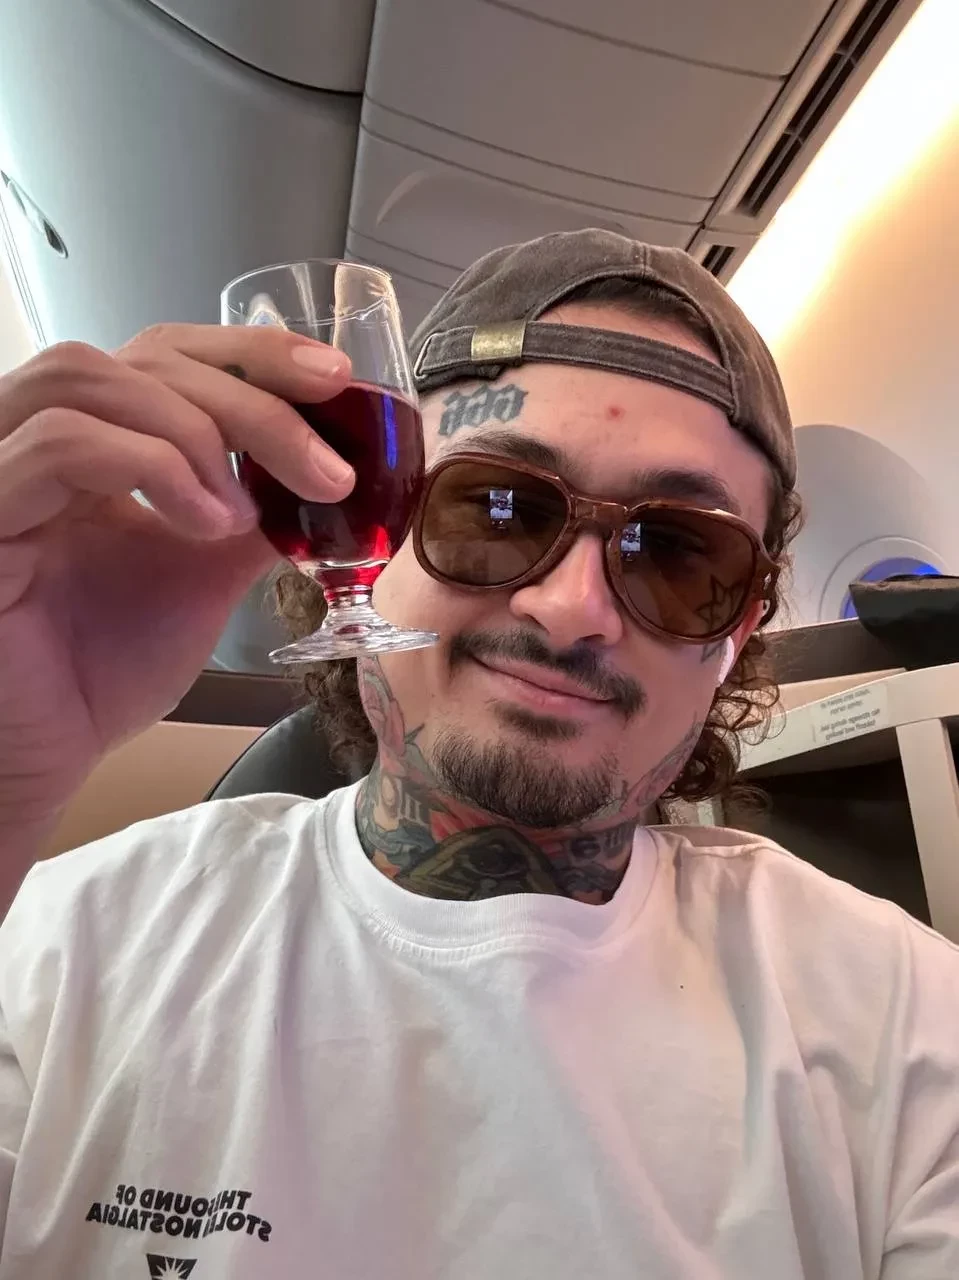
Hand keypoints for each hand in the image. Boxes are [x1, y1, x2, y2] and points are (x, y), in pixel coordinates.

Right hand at [0, 324, 354, 832]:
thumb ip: (254, 512)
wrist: (46, 754)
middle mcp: (34, 434)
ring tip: (243, 513)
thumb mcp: (203, 573)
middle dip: (252, 401)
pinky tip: (201, 524)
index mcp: (93, 440)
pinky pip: (59, 445)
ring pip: (91, 377)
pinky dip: (149, 470)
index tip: (334, 379)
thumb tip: (327, 472)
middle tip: (326, 468)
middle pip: (141, 355)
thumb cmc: (102, 670)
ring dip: (194, 433)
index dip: (252, 352)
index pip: (167, 353)